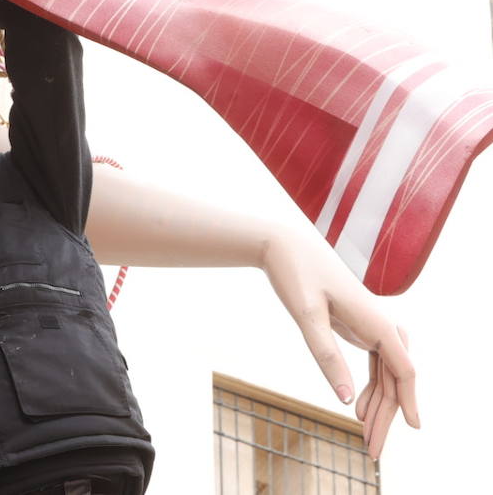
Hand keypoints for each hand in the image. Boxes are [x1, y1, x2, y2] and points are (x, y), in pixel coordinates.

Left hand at [262, 229, 418, 458]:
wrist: (282, 245)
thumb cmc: (295, 275)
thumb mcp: (306, 316)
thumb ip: (325, 356)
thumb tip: (344, 400)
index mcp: (375, 321)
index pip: (403, 369)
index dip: (409, 401)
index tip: (414, 429)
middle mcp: (381, 323)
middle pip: (396, 377)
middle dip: (387, 415)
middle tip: (372, 450)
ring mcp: (371, 325)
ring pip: (387, 373)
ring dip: (380, 404)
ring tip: (365, 435)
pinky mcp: (359, 326)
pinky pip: (376, 363)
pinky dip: (371, 386)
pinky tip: (358, 406)